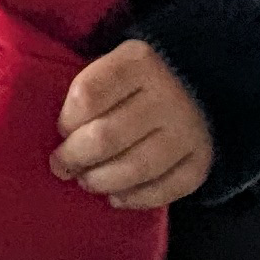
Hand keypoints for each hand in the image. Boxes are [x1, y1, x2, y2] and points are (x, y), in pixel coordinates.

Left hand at [51, 44, 213, 210]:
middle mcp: (167, 93)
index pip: (87, 95)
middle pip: (106, 136)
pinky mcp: (201, 161)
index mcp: (137, 61)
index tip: (62, 131)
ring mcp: (187, 129)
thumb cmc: (131, 85)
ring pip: (134, 168)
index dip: (67, 121)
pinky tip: (116, 196)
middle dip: (75, 158)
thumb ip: (85, 94)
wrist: (194, 89)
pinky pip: (164, 190)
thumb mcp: (109, 70)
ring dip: (101, 181)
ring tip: (87, 181)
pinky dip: (134, 198)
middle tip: (62, 166)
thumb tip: (58, 139)